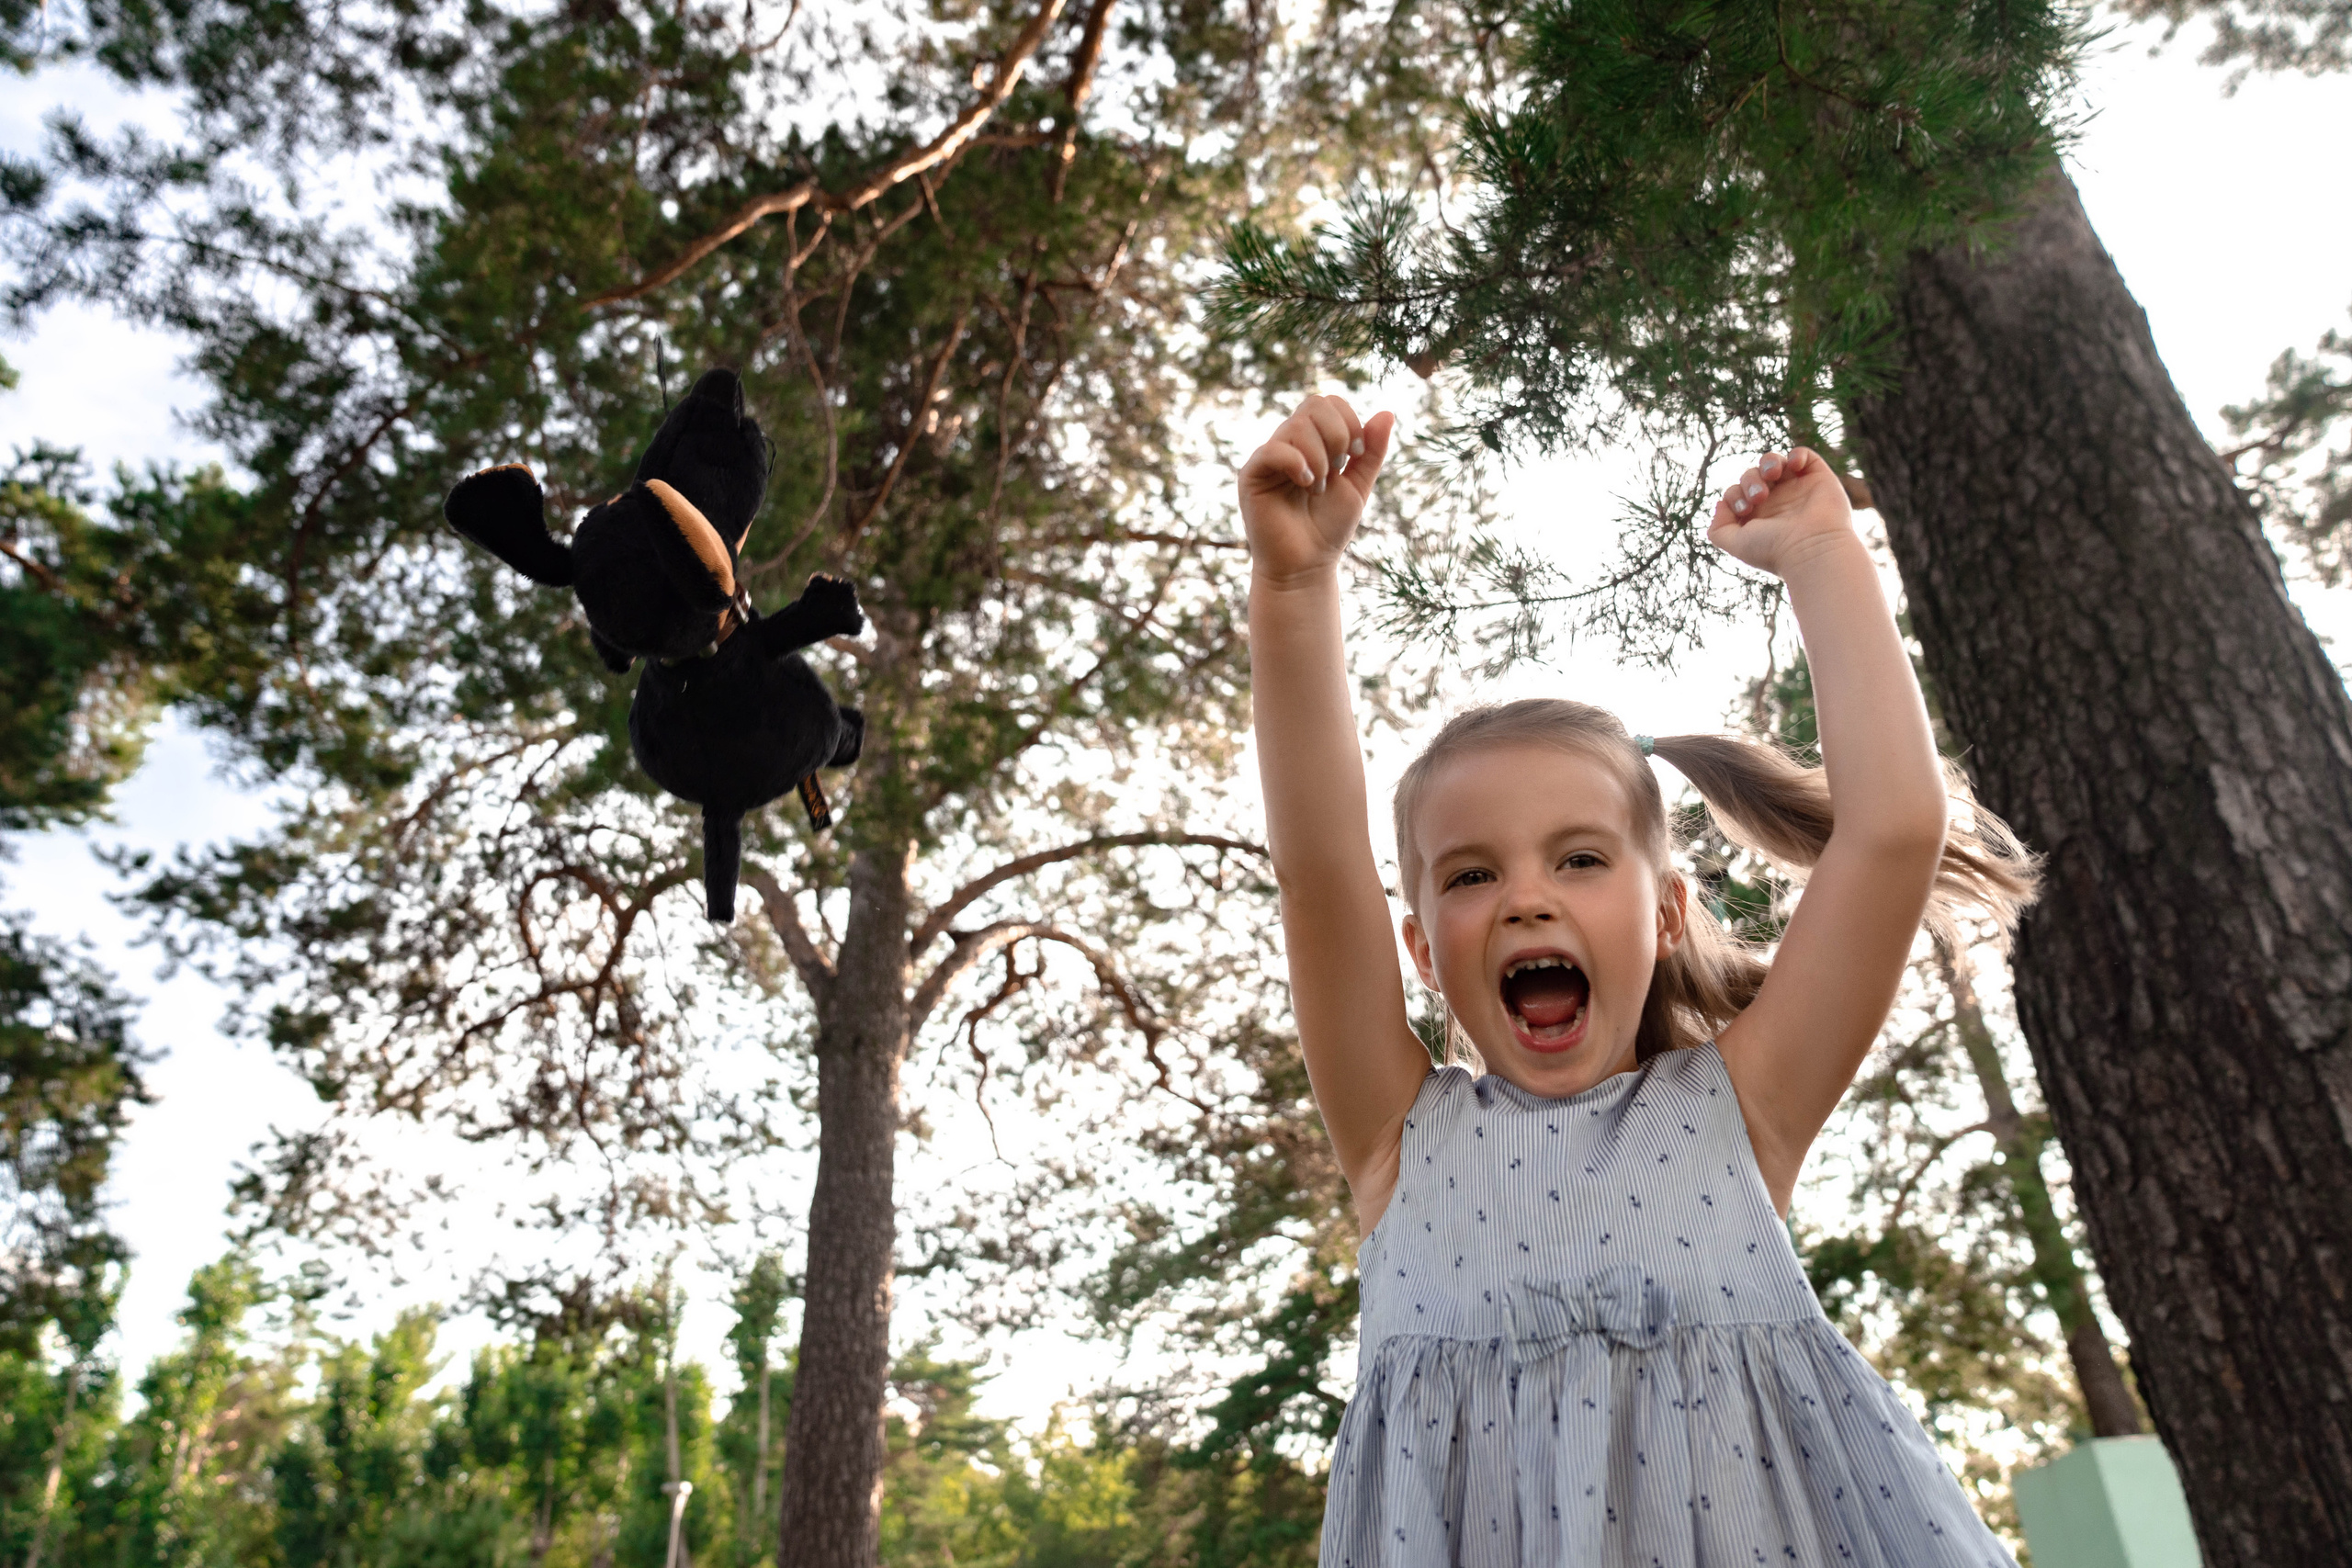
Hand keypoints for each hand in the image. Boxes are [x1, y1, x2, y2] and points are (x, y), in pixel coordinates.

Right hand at [1239, 395, 1395, 585]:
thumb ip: (1372, 451)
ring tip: (1319, 488)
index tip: (1356, 455)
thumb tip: (1388, 412)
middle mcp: (1288, 444)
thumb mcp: (1358, 485)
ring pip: (1296, 426)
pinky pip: (1272, 450)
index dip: (1349, 421)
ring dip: (1320, 457)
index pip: (1328, 403)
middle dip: (1338, 434)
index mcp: (1312, 442)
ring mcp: (1269, 458)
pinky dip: (1297, 463)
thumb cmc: (1328, 529)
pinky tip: (1307, 485)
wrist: (1306, 566)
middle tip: (1339, 469)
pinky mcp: (1251, 475)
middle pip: (1313, 405)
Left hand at [1706, 448, 1857, 578]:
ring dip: (1768, 462)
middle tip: (1759, 497)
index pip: (1737, 492)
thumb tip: (1720, 504)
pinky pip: (1805, 455)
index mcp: (1758, 516)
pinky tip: (1792, 466)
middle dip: (1750, 481)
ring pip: (1775, 463)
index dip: (1734, 495)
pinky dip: (1796, 454)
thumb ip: (1718, 528)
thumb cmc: (1774, 549)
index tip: (1744, 509)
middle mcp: (1778, 502)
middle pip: (1753, 475)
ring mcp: (1798, 490)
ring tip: (1772, 474)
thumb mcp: (1736, 543)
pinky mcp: (1818, 479)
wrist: (1812, 549)